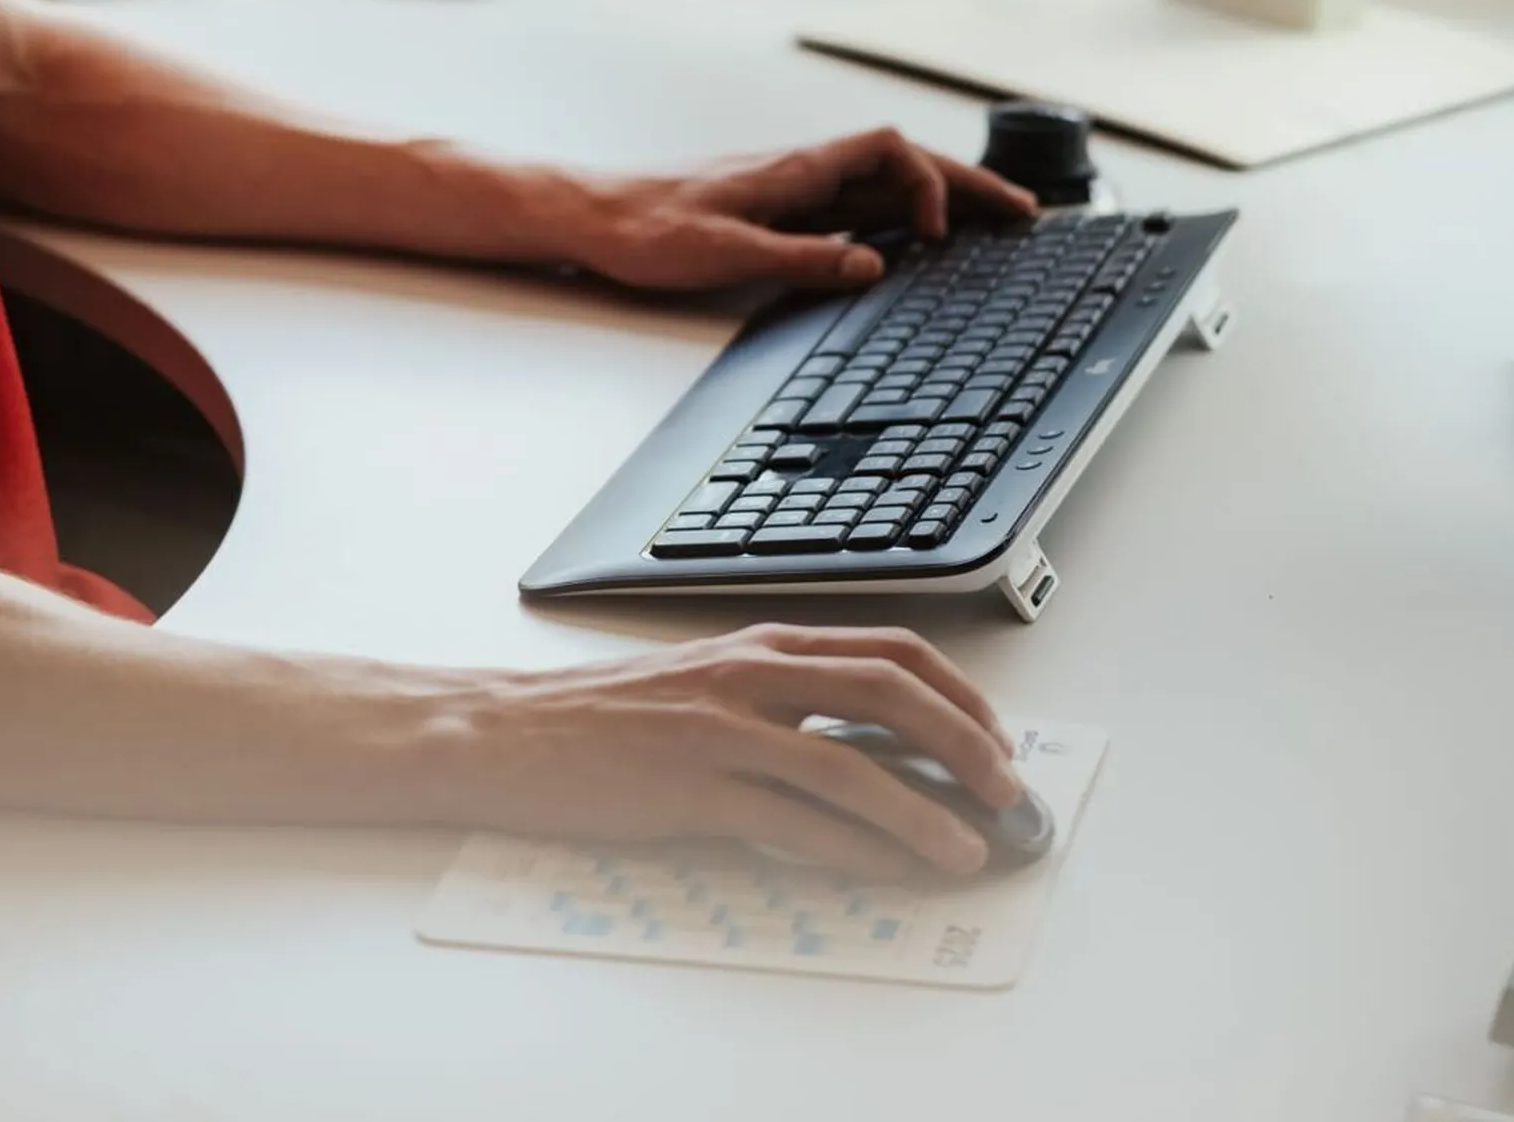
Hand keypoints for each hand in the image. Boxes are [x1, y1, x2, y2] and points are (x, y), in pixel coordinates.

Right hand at [438, 622, 1022, 879]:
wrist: (508, 732)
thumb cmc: (605, 714)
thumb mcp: (706, 681)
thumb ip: (781, 698)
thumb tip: (872, 745)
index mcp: (762, 641)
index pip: (889, 648)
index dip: (959, 693)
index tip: (997, 737)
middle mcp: (751, 671)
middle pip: (889, 691)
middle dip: (964, 742)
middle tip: (1006, 791)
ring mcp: (722, 728)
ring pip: (852, 762)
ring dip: (923, 811)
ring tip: (966, 848)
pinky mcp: (692, 786)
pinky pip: (794, 821)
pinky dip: (853, 851)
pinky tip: (885, 871)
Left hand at [570, 126, 1035, 296]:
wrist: (592, 215)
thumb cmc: (647, 229)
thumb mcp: (725, 252)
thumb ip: (803, 259)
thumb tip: (873, 265)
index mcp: (795, 168)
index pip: (888, 149)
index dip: (928, 182)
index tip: (938, 236)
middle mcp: (801, 170)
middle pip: (903, 161)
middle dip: (967, 184)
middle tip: (1024, 214)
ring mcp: (792, 187)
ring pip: (883, 180)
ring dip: (938, 196)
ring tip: (990, 222)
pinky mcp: (778, 207)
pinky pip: (856, 203)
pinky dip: (898, 213)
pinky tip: (911, 240)